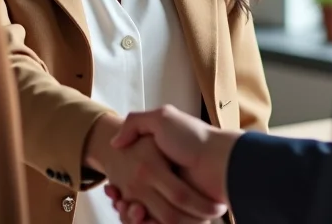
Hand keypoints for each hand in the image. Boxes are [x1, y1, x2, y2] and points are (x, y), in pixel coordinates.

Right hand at [83, 114, 223, 223]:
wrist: (220, 160)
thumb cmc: (192, 137)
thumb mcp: (162, 119)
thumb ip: (135, 123)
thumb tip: (116, 143)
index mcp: (157, 161)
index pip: (130, 177)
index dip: (118, 186)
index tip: (111, 189)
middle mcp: (163, 181)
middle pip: (134, 199)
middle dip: (123, 203)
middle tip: (118, 200)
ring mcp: (172, 200)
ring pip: (144, 215)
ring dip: (132, 216)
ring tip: (131, 209)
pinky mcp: (181, 215)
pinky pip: (160, 223)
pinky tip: (140, 216)